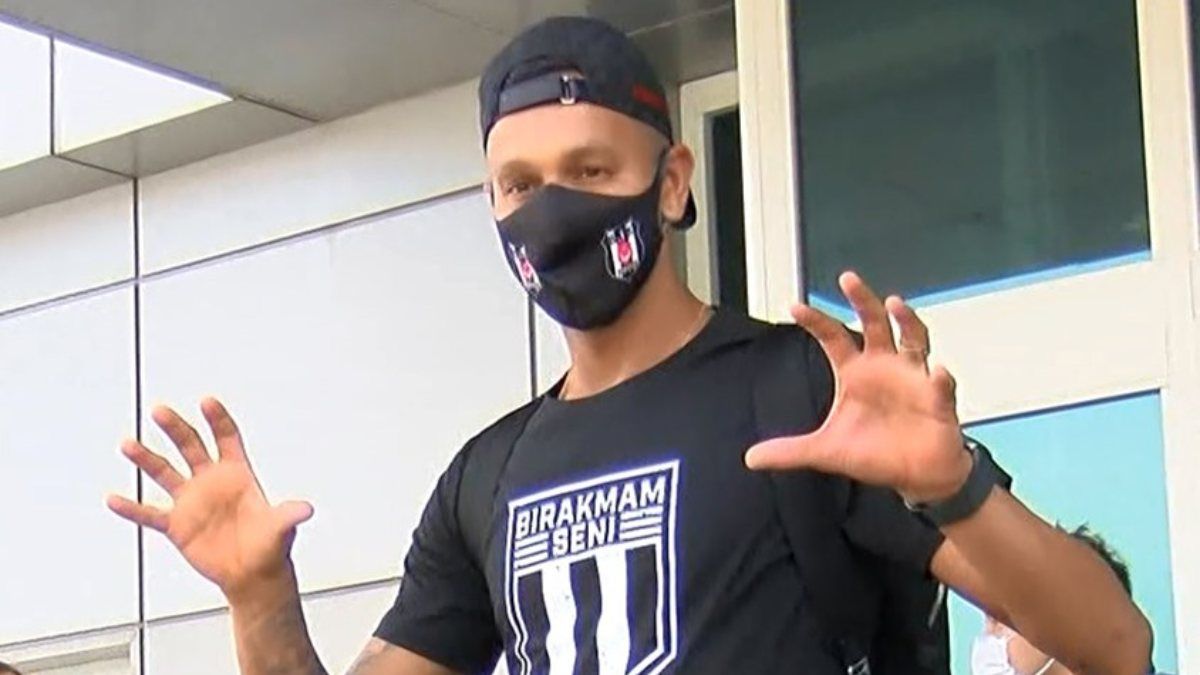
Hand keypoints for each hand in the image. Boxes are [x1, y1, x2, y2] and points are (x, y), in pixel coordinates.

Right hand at [106, 398, 312, 601]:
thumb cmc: (270, 546)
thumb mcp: (281, 528)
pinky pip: (150, 514)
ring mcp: (192, 502)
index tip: (206, 401)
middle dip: (177, 428)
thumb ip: (289, 516)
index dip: (217, 420)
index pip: (226, 438)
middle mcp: (211, 482)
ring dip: (146, 459)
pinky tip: (114, 498)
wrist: (253, 574)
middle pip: (191, 446)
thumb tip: (306, 510)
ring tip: (128, 444)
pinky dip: (132, 508)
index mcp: (238, 474)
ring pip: (165, 473)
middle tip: (160, 410)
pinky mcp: (177, 526)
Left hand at [744, 271, 970, 503]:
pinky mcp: (937, 399)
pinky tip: (938, 372)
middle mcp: (885, 366)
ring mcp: (913, 378)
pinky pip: (941, 384)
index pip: (832, 338)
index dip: (816, 321)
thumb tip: (750, 458)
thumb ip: (790, 450)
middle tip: (847, 280)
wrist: (917, 475)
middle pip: (874, 323)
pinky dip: (941, 378)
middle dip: (862, 300)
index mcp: (856, 372)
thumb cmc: (877, 452)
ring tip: (895, 305)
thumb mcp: (827, 451)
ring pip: (913, 339)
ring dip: (906, 321)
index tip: (795, 306)